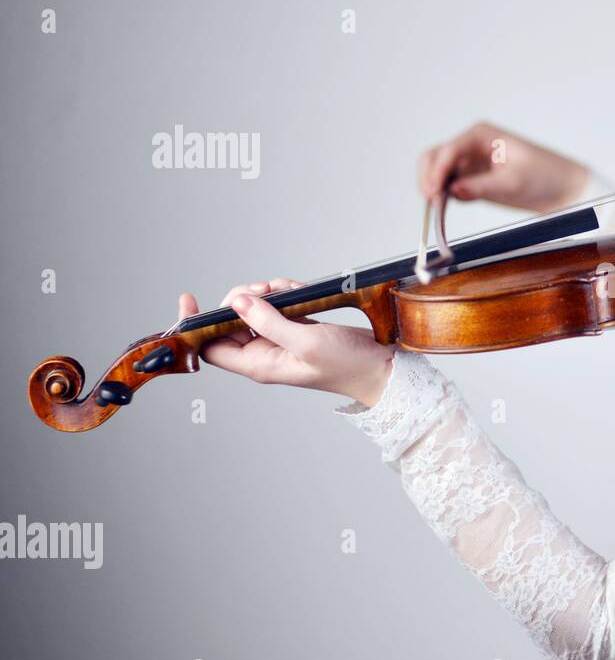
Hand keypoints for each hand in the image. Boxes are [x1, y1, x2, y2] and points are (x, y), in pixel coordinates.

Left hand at [176, 278, 395, 408]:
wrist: (380, 368)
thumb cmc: (347, 365)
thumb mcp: (306, 342)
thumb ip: (270, 322)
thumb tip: (238, 302)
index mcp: (259, 364)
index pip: (210, 346)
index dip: (196, 325)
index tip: (189, 300)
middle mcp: (264, 353)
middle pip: (231, 321)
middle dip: (242, 299)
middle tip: (263, 290)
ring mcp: (280, 340)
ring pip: (255, 310)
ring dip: (267, 294)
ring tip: (288, 290)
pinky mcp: (297, 329)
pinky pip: (277, 306)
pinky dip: (285, 294)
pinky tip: (300, 292)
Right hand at [417, 120, 590, 212]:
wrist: (563, 188)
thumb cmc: (544, 176)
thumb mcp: (513, 182)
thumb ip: (481, 187)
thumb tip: (453, 192)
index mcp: (481, 135)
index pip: (450, 150)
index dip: (437, 171)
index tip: (433, 193)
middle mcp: (471, 145)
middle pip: (436, 156)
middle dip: (428, 176)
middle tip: (431, 201)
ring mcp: (470, 163)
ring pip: (438, 171)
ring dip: (432, 187)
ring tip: (436, 208)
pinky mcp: (473, 180)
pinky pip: (449, 186)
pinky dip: (442, 196)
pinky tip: (444, 209)